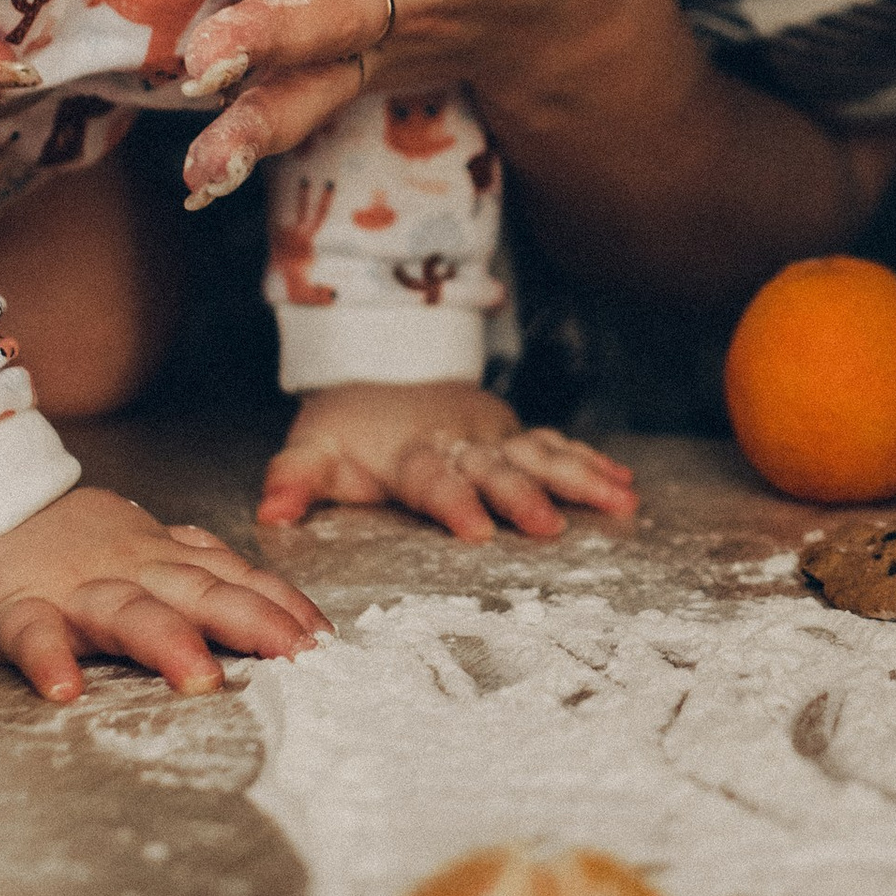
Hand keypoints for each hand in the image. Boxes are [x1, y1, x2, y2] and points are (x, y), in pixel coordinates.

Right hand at [0, 487, 333, 701]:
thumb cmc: (60, 539)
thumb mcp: (138, 542)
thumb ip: (193, 565)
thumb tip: (262, 590)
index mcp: (161, 558)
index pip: (234, 578)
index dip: (281, 605)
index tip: (326, 639)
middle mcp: (128, 570)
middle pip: (199, 592)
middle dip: (253, 622)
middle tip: (299, 658)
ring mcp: (70, 589)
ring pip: (127, 612)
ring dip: (166, 644)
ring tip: (202, 680)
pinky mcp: (10, 610)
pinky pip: (31, 635)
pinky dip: (48, 660)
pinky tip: (65, 691)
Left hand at [175, 0, 735, 201]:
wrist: (570, 19)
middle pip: (342, 15)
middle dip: (272, 34)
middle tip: (205, 49)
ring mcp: (389, 45)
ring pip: (318, 81)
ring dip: (259, 119)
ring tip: (202, 164)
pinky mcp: (365, 72)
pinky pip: (310, 107)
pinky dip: (255, 143)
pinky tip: (196, 185)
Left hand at [257, 381, 639, 541]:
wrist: (383, 361)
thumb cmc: (349, 423)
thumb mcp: (314, 448)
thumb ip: (294, 480)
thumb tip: (271, 513)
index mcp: (410, 453)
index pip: (433, 479)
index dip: (454, 503)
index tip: (476, 534)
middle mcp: (460, 442)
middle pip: (495, 469)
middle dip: (523, 497)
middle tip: (550, 528)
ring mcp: (494, 436)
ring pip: (540, 454)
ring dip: (578, 478)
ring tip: (619, 500)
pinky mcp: (515, 433)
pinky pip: (557, 444)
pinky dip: (591, 461)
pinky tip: (624, 483)